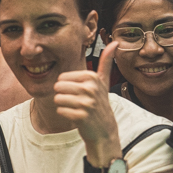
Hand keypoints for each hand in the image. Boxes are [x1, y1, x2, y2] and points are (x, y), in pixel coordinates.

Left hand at [53, 41, 120, 160]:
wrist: (104, 130)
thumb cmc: (100, 103)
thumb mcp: (103, 82)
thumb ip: (106, 62)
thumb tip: (115, 43)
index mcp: (92, 77)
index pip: (62, 77)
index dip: (67, 87)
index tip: (80, 93)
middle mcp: (90, 88)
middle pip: (58, 87)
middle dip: (64, 96)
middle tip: (77, 102)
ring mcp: (86, 103)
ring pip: (57, 99)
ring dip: (64, 105)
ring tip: (76, 109)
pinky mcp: (81, 116)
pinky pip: (60, 111)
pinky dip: (65, 115)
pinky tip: (77, 117)